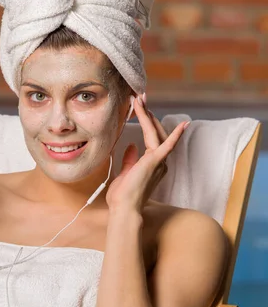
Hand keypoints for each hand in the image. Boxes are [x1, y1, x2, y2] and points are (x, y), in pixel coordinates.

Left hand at [105, 96, 188, 213]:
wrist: (123, 209)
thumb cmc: (123, 196)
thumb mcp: (125, 173)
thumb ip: (130, 159)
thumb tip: (131, 146)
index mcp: (152, 163)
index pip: (151, 137)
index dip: (146, 121)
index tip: (139, 108)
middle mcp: (159, 161)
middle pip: (155, 132)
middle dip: (148, 113)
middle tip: (140, 97)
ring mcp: (159, 161)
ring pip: (155, 133)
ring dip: (148, 115)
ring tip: (139, 100)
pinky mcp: (155, 162)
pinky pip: (167, 146)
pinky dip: (175, 136)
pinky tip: (184, 125)